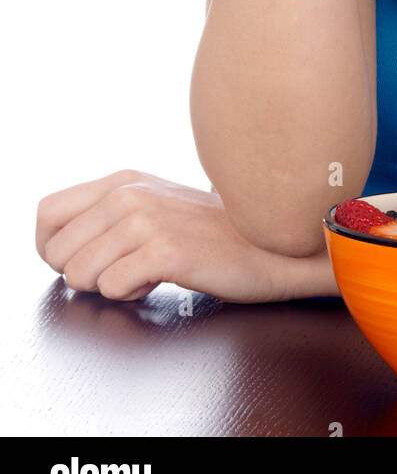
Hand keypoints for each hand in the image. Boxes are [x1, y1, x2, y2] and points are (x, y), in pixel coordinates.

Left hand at [35, 169, 334, 302]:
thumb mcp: (156, 206)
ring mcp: (146, 219)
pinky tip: (164, 279)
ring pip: (79, 275)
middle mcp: (128, 193)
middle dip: (84, 273)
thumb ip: (110, 214)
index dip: (54, 248)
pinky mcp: (165, 250)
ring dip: (111, 286)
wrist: (272, 243)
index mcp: (123, 180)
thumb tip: (61, 244)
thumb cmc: (215, 233)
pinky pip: (112, 288)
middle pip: (56, 252)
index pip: (46, 214)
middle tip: (125, 268)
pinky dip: (134, 294)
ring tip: (149, 271)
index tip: (86, 260)